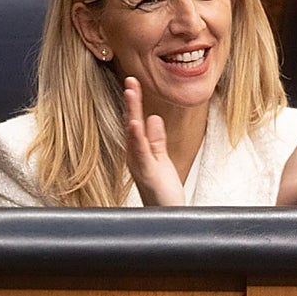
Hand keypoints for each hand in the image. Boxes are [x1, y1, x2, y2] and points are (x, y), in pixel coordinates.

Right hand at [122, 77, 185, 205]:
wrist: (166, 216)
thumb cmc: (162, 189)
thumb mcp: (161, 159)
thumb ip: (156, 139)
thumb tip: (153, 118)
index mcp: (139, 149)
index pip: (135, 120)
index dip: (134, 102)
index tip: (133, 82)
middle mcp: (135, 154)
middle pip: (132, 122)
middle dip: (131, 101)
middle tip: (130, 80)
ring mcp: (139, 163)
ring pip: (133, 133)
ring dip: (132, 112)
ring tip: (131, 93)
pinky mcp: (147, 173)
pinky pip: (141, 152)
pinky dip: (137, 137)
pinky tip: (136, 123)